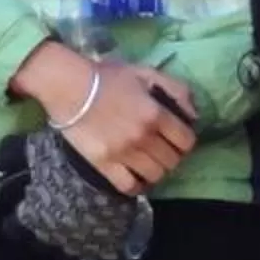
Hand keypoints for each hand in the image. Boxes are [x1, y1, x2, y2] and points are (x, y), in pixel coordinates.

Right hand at [10, 43, 195, 196]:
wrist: (67, 86)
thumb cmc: (106, 77)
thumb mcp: (145, 72)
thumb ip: (175, 89)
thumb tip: (193, 115)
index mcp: (155, 114)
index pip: (187, 141)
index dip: (185, 141)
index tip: (177, 138)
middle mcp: (143, 137)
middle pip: (173, 161)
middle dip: (172, 156)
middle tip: (162, 150)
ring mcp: (123, 153)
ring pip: (155, 175)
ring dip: (156, 170)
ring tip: (149, 163)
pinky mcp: (104, 164)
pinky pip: (129, 186)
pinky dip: (137, 186)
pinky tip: (136, 177)